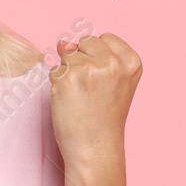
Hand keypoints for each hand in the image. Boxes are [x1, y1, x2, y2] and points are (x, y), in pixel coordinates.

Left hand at [48, 32, 141, 169]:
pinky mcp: (66, 78)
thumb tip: (63, 42)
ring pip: (67, 55)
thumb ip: (95, 57)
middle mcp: (112, 62)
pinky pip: (54, 69)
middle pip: (85, 42)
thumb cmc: (104, 118)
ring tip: (80, 96)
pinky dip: (56, 83)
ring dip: (67, 73)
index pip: (105, 38)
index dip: (97, 56)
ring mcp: (88, 68)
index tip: (101, 79)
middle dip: (81, 60)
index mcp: (131, 62)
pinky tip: (69, 100)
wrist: (96, 147)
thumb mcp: (113, 82)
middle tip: (89, 89)